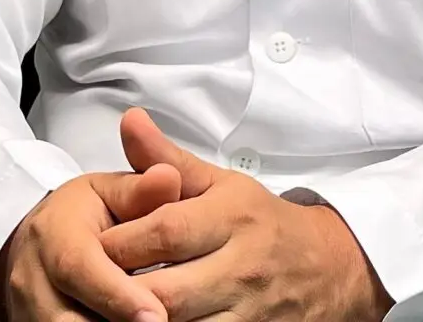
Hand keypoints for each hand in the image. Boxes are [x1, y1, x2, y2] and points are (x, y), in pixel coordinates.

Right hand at [0, 162, 185, 321]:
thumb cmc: (80, 218)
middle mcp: (32, 280)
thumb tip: (168, 178)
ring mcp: (29, 313)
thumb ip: (141, 191)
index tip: (157, 314)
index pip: (78, 267)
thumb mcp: (109, 192)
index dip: (116, 294)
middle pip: (66, 319)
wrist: (35, 246)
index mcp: (51, 233)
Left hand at [99, 109, 393, 321]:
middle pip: (165, 292)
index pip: (163, 233)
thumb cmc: (262, 223)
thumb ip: (168, 161)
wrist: (332, 268)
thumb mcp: (222, 184)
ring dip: (142, 320)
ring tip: (111, 310)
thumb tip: (129, 120)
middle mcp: (244, 267)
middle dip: (121, 293)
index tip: (90, 247)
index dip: (119, 244)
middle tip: (90, 289)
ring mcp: (250, 313)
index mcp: (232, 217)